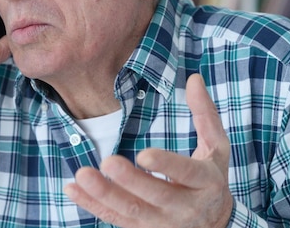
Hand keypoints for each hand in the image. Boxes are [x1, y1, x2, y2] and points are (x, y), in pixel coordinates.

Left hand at [64, 74, 232, 227]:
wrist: (216, 224)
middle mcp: (186, 206)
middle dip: (130, 181)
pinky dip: (93, 205)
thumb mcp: (217, 147)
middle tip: (107, 161)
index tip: (143, 153)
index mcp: (206, 182)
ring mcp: (163, 222)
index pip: (187, 173)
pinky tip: (72, 189)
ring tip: (82, 174)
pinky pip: (116, 219)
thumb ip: (205, 114)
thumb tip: (193, 78)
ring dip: (105, 194)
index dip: (166, 164)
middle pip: (156, 196)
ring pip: (132, 212)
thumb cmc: (211, 178)